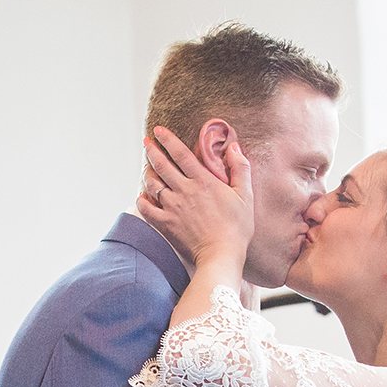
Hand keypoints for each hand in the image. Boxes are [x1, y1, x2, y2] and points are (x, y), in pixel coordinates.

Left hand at [138, 126, 254, 275]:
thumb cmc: (237, 227)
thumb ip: (240, 168)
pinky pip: (147, 209)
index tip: (158, 130)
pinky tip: (142, 195)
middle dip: (152, 151)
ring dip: (147, 173)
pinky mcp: (166, 224)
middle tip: (146, 142)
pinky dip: (142, 200)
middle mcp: (184, 191)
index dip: (167, 139)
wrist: (221, 255)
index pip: (180, 153)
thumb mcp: (245, 195)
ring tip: (146, 167)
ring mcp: (172, 208)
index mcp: (202, 181)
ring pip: (152, 184)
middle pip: (162, 165)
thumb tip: (233, 147)